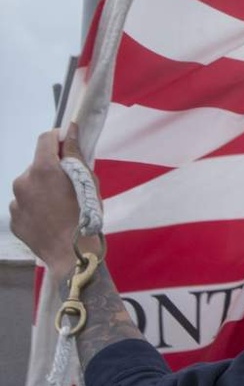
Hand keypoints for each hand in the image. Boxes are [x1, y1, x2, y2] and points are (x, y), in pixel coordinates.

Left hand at [10, 125, 98, 278]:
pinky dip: (36, 208)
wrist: (72, 254)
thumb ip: (75, 154)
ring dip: (42, 190)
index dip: (59, 139)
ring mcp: (15, 203)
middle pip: (38, 165)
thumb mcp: (88, 180)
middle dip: (52, 170)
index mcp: (43, 169)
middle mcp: (23, 182)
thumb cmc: (86, 214)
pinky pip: (25, 206)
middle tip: (69, 186)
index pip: (45, 139)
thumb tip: (69, 131)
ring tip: (59, 207)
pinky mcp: (14, 220)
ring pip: (30, 187)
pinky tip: (50, 220)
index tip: (69, 147)